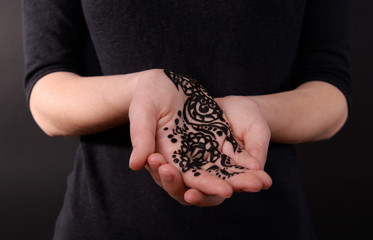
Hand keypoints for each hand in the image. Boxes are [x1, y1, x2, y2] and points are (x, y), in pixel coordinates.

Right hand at [129, 69, 271, 201]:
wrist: (162, 83)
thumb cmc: (147, 95)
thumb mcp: (143, 111)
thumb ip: (141, 137)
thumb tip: (135, 165)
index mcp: (166, 156)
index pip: (185, 177)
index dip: (204, 185)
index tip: (224, 190)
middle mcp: (185, 158)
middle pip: (207, 179)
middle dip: (228, 185)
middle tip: (251, 187)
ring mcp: (200, 149)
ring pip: (221, 170)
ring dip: (240, 178)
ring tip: (261, 182)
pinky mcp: (213, 139)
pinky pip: (229, 154)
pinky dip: (243, 162)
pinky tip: (260, 167)